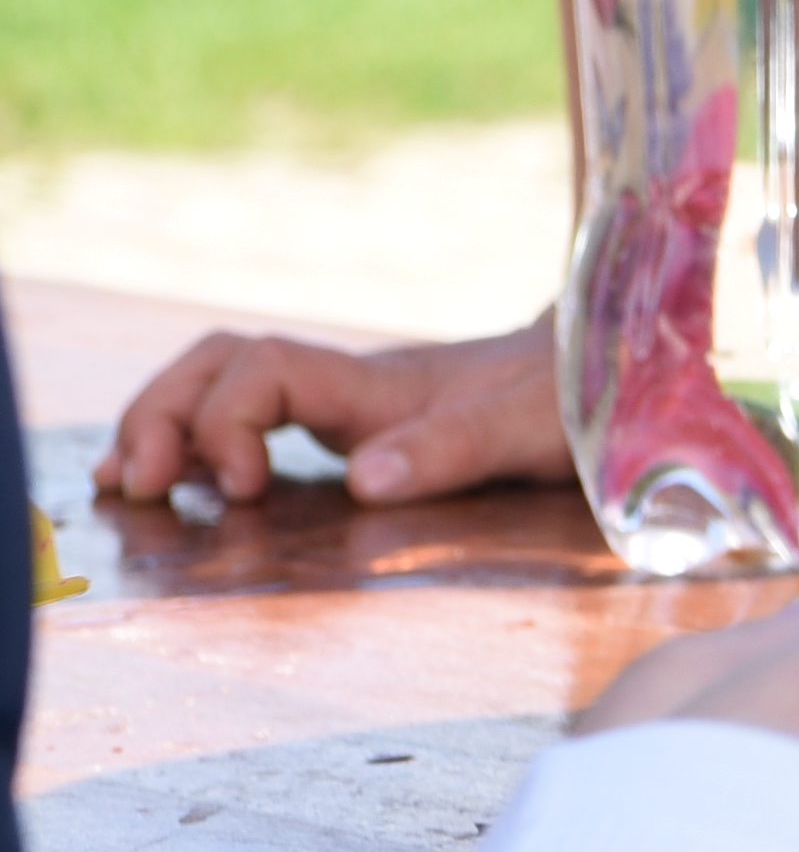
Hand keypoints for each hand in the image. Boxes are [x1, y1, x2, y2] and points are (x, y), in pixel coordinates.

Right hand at [103, 314, 564, 506]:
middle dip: (164, 414)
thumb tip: (361, 479)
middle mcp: (351, 387)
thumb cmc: (577, 397)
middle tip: (137, 484)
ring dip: (167, 423)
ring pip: (229, 381)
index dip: (228, 421)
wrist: (618, 366)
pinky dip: (202, 443)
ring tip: (126, 482)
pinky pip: (258, 418)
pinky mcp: (358, 429)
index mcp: (380, 385)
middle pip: (222, 362)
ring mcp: (350, 404)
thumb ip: (451, 448)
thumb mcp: (529, 427)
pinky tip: (175, 485)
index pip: (266, 371)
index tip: (244, 489)